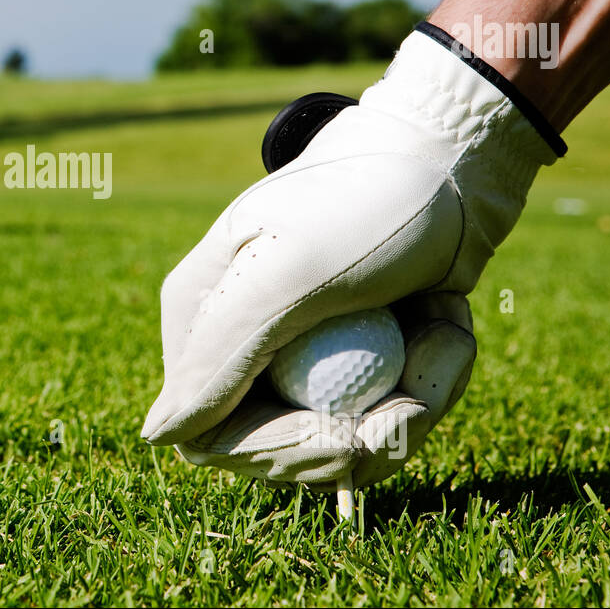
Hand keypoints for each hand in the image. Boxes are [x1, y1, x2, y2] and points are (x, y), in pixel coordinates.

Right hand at [142, 25, 563, 485]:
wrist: (452, 157)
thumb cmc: (369, 201)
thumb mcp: (293, 271)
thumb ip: (221, 353)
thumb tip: (157, 434)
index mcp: (201, 320)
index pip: (211, 435)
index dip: (280, 451)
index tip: (348, 433)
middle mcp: (239, 344)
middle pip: (283, 449)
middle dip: (360, 435)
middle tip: (418, 398)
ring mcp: (297, 354)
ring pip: (344, 440)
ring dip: (411, 401)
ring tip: (441, 330)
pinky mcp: (353, 355)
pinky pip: (383, 413)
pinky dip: (430, 381)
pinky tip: (446, 324)